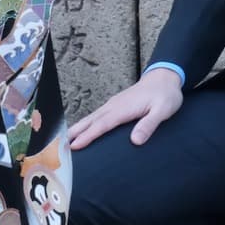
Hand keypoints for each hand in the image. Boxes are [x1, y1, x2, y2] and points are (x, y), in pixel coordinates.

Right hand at [67, 67, 182, 149]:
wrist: (164, 78)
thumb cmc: (165, 95)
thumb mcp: (163, 110)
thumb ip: (149, 124)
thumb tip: (135, 141)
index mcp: (123, 109)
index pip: (102, 125)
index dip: (88, 136)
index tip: (74, 146)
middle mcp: (114, 106)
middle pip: (90, 121)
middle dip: (75, 133)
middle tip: (59, 146)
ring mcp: (113, 105)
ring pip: (91, 118)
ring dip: (77, 129)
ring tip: (64, 141)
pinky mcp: (115, 106)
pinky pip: (96, 116)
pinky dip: (86, 124)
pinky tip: (82, 130)